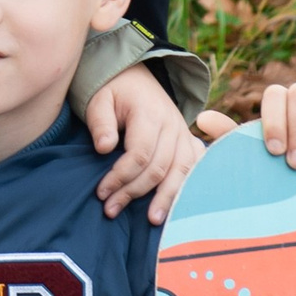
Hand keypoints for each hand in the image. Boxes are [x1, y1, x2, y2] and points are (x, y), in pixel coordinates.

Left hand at [89, 64, 204, 225]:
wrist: (135, 75)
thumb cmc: (113, 90)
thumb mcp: (99, 99)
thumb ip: (100, 122)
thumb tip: (104, 148)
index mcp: (150, 113)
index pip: (140, 153)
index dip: (121, 176)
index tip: (101, 193)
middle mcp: (173, 125)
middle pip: (160, 167)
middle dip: (135, 192)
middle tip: (111, 210)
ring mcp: (185, 133)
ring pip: (182, 171)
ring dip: (167, 198)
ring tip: (153, 221)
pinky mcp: (189, 141)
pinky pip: (197, 167)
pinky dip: (190, 187)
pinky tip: (183, 207)